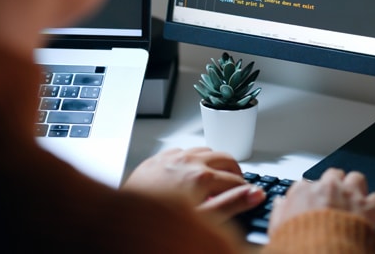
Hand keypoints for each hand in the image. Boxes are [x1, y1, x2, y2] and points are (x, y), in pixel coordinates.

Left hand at [121, 147, 264, 222]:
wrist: (119, 221)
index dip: (246, 189)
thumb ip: (232, 205)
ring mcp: (171, 158)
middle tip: (237, 184)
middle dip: (235, 171)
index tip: (249, 195)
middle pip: (224, 158)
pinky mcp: (156, 159)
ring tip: (216, 178)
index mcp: (201, 177)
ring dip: (215, 162)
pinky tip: (190, 172)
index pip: (236, 180)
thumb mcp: (202, 220)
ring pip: (205, 150)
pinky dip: (193, 158)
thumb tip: (255, 194)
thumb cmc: (158, 225)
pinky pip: (182, 150)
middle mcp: (187, 161)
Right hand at [268, 168, 374, 233]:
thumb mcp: (277, 229)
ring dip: (356, 187)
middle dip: (336, 184)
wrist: (321, 253)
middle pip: (333, 174)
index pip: (307, 183)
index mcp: (303, 191)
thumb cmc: (300, 243)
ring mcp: (348, 195)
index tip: (313, 201)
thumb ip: (279, 212)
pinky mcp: (367, 206)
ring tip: (356, 199)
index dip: (312, 194)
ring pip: (356, 177)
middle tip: (336, 197)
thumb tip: (280, 203)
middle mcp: (327, 187)